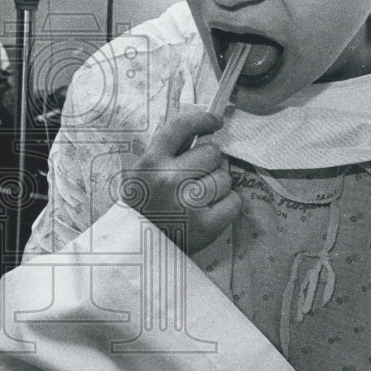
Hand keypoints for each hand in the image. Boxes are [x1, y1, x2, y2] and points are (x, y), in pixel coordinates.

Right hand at [120, 106, 242, 253]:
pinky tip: (211, 210)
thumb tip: (204, 128)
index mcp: (150, 162)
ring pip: (225, 177)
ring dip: (218, 185)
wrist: (136, 250)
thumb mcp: (143, 172)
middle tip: (198, 176)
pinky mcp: (205, 225)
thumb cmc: (144, 206)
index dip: (204, 119)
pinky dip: (228, 204)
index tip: (215, 122)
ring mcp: (187, 203)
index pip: (182, 126)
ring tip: (200, 197)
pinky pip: (234, 201)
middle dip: (211, 162)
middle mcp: (168, 179)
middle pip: (212, 153)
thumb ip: (168, 150)